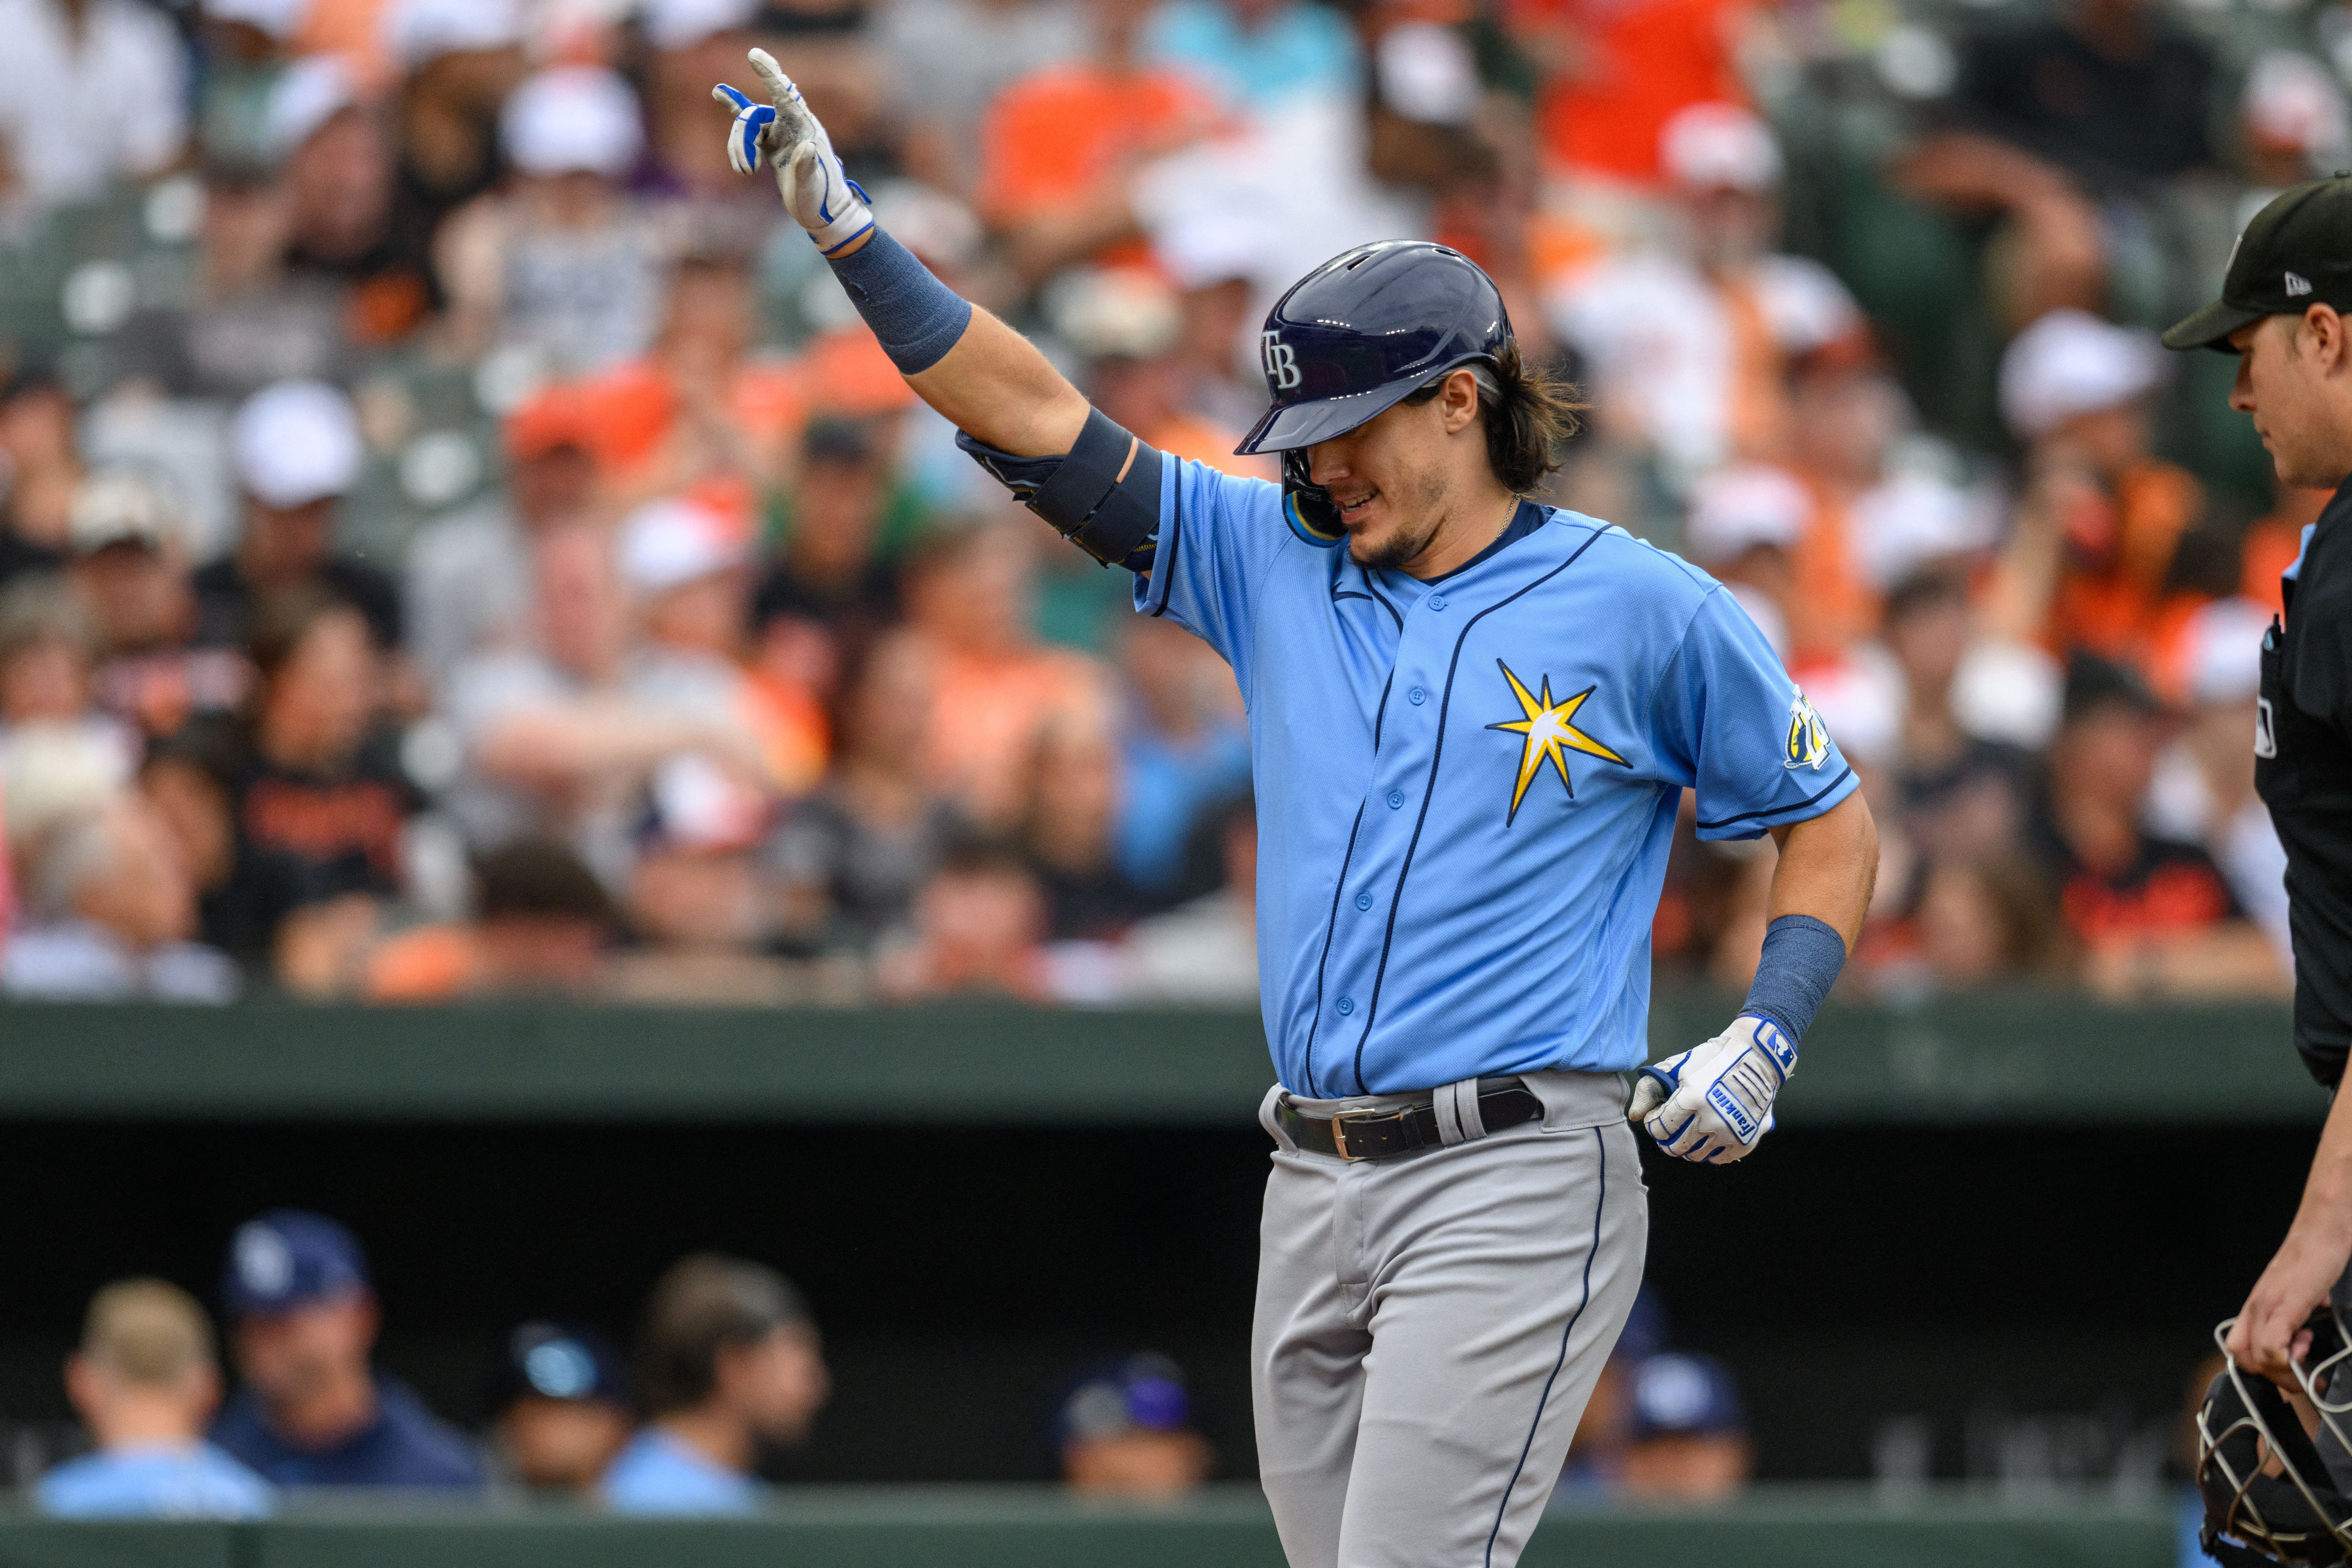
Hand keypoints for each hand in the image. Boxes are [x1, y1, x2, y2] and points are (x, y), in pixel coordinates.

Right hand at [712, 48, 871, 254]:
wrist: (825, 214)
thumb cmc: (822, 201)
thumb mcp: (813, 189)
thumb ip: (807, 168)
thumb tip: (805, 147)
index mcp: (805, 129)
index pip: (785, 96)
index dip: (770, 76)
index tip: (753, 55)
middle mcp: (792, 126)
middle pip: (755, 115)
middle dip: (741, 138)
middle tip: (746, 171)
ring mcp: (780, 134)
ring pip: (747, 125)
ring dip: (737, 146)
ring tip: (744, 172)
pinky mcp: (771, 145)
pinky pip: (749, 127)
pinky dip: (734, 113)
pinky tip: (719, 93)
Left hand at [1627, 1015, 1795, 1163]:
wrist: (1756, 1057)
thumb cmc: (1712, 1058)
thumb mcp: (1678, 1066)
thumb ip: (1651, 1089)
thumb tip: (1635, 1116)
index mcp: (1691, 1100)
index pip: (1659, 1129)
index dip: (1653, 1124)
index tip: (1657, 1116)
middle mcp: (1711, 1120)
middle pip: (1675, 1148)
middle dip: (1667, 1139)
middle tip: (1671, 1127)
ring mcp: (1730, 1132)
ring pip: (1696, 1156)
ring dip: (1688, 1146)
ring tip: (1690, 1130)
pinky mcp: (1746, 1140)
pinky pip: (1719, 1159)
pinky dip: (1711, 1151)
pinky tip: (1709, 1135)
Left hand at [2227, 1224, 2351, 1385]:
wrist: (2322, 1229)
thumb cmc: (2313, 1259)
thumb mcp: (2300, 1295)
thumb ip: (2296, 1320)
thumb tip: (2302, 1344)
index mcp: (2257, 1307)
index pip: (2239, 1349)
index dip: (2263, 1368)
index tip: (2290, 1367)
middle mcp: (2256, 1307)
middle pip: (2242, 1358)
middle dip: (2273, 1374)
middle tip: (2299, 1368)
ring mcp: (2267, 1304)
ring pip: (2254, 1357)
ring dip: (2283, 1369)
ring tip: (2305, 1351)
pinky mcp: (2285, 1303)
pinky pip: (2271, 1345)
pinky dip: (2286, 1358)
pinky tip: (2306, 1345)